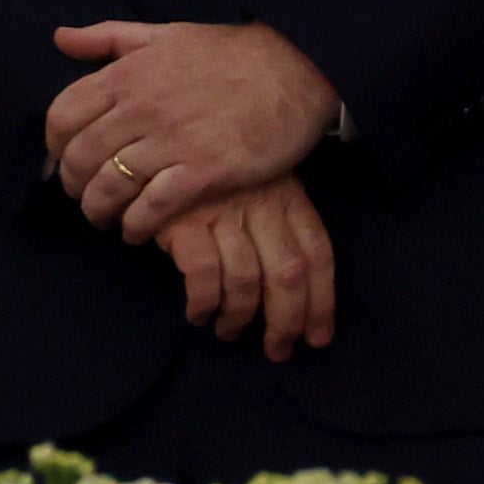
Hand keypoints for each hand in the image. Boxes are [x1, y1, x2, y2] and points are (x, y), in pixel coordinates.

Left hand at [47, 20, 338, 239]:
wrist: (292, 68)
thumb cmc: (227, 53)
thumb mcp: (162, 32)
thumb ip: (108, 37)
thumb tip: (60, 38)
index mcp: (127, 73)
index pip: (63, 114)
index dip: (54, 144)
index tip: (61, 157)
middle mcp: (141, 107)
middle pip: (80, 156)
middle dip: (71, 182)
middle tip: (80, 195)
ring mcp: (172, 140)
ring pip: (109, 185)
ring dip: (98, 209)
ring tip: (103, 217)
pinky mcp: (204, 170)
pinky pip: (153, 206)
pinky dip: (136, 224)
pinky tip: (135, 231)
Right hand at [158, 177, 340, 358]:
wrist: (161, 133)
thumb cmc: (216, 166)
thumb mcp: (260, 179)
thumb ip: (279, 221)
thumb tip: (295, 289)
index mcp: (289, 195)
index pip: (317, 255)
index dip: (322, 303)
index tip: (317, 337)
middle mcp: (261, 204)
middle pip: (287, 275)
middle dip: (286, 322)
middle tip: (278, 350)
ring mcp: (222, 211)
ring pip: (245, 281)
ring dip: (239, 318)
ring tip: (229, 332)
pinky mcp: (183, 219)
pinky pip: (201, 275)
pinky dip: (203, 303)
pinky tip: (198, 314)